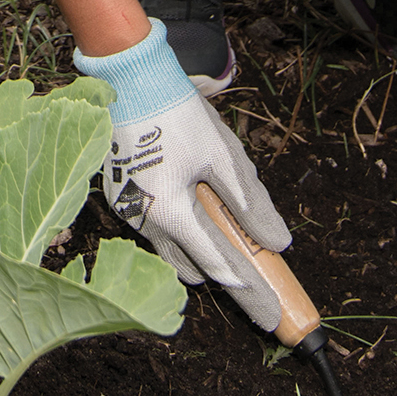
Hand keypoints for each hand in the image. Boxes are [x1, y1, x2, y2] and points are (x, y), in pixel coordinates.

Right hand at [75, 18, 292, 334]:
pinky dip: (179, 233)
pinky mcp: (118, 196)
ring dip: (199, 255)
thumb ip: (250, 203)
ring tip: (229, 251)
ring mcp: (126, 210)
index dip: (249, 291)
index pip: (219, 265)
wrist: (127, 79)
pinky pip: (154, 230)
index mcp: (171, 213)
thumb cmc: (179, 113)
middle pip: (191, 268)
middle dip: (224, 277)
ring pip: (170, 252)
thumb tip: (278, 244)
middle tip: (257, 285)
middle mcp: (143, 221)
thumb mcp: (223, 155)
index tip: (272, 316)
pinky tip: (195, 217)